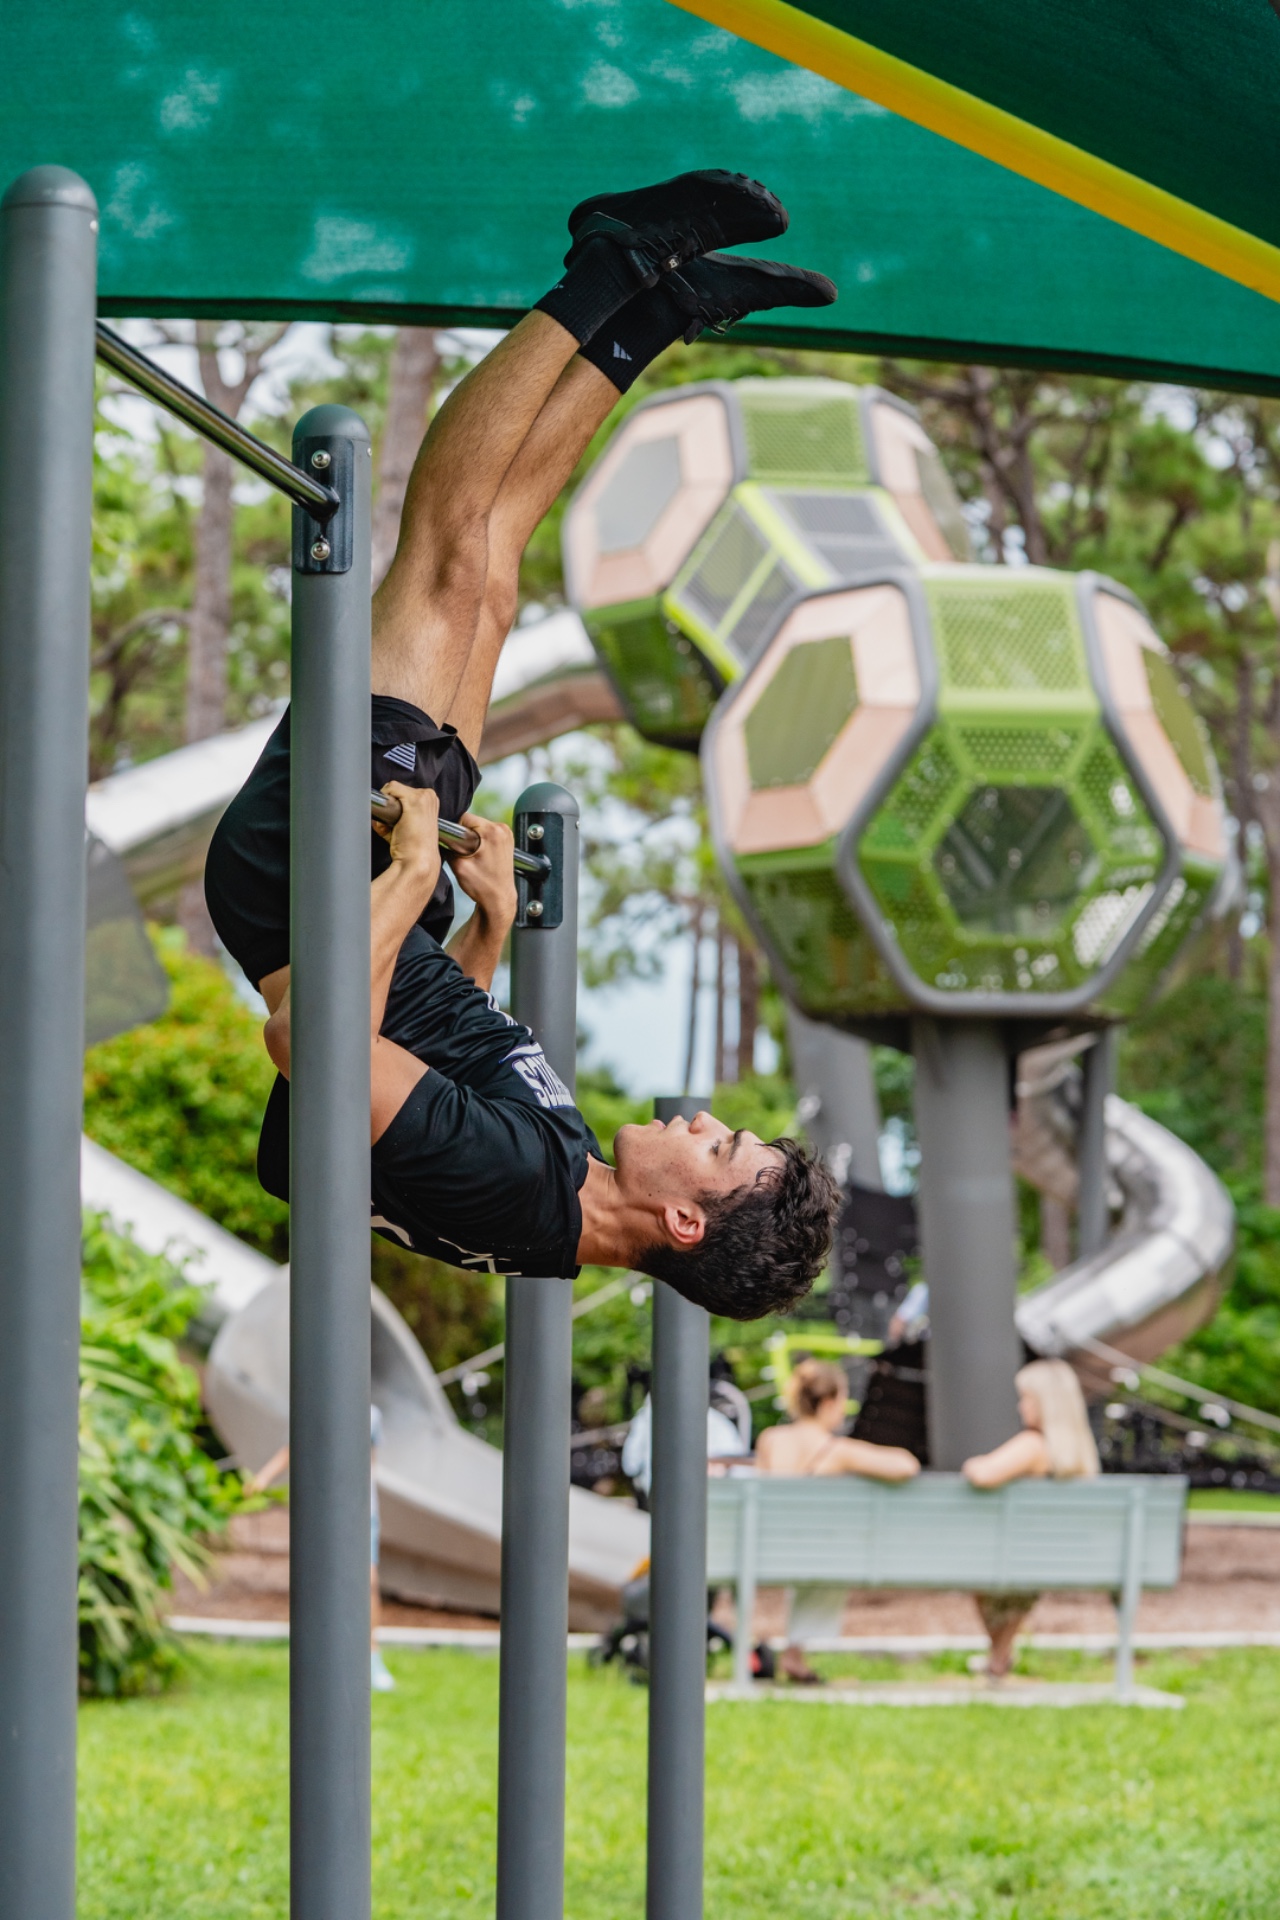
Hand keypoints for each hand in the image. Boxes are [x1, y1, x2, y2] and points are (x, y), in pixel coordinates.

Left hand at [375, 782, 441, 892]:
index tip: (395, 820)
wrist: (417, 861)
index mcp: (431, 803)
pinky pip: (391, 789)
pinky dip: (384, 801)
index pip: (404, 793)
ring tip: (392, 824)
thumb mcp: (404, 829)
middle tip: (393, 824)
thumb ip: (393, 819)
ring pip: (393, 788)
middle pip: (398, 790)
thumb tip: (377, 817)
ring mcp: (423, 797)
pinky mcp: (414, 800)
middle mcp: (430, 797)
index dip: (395, 805)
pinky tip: (389, 818)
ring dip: (387, 804)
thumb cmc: (414, 850)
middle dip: (391, 804)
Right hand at [449, 811, 517, 934]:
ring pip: (478, 827)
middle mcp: (503, 829)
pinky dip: (481, 841)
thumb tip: (440, 835)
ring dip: (472, 838)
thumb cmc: (482, 886)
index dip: (455, 831)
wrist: (499, 899)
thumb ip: (449, 845)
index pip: (463, 818)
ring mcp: (507, 834)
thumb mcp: (458, 865)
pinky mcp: (507, 840)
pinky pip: (486, 833)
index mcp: (492, 832)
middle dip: (464, 836)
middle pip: (472, 821)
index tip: (457, 846)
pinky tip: (481, 856)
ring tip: (475, 856)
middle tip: (466, 854)